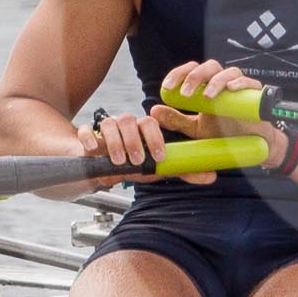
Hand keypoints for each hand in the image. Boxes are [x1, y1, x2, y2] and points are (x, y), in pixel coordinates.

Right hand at [85, 108, 215, 186]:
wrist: (105, 169)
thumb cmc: (135, 164)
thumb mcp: (158, 168)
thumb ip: (182, 170)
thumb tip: (211, 176)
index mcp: (142, 129)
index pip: (150, 123)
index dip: (155, 138)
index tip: (159, 157)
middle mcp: (124, 125)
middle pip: (129, 120)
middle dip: (134, 140)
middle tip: (138, 160)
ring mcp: (105, 130)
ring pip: (109, 123)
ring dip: (114, 142)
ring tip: (120, 161)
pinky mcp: (87, 137)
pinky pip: (86, 130)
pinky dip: (88, 137)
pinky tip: (91, 148)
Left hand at [146, 59, 274, 178]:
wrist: (248, 146)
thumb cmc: (223, 133)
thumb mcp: (195, 128)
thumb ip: (176, 119)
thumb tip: (153, 111)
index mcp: (207, 86)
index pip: (192, 70)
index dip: (179, 74)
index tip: (167, 87)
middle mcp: (223, 82)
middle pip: (209, 66)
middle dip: (195, 77)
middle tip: (185, 94)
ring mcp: (240, 88)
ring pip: (229, 72)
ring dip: (216, 81)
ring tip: (207, 96)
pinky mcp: (255, 96)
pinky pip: (250, 82)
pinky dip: (240, 83)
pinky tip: (230, 89)